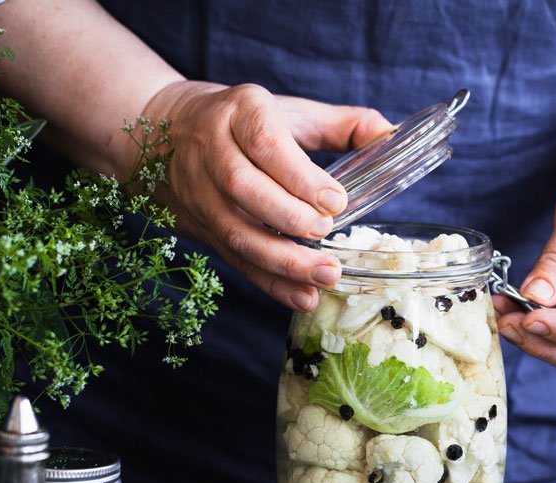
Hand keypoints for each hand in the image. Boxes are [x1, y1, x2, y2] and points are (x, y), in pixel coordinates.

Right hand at [143, 82, 391, 310]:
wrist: (164, 133)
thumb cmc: (242, 122)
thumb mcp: (287, 111)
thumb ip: (341, 123)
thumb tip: (391, 135)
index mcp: (239, 112)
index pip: (264, 142)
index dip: (298, 175)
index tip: (336, 200)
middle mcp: (212, 151)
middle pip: (243, 188)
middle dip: (289, 218)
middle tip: (328, 236)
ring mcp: (202, 194)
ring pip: (236, 232)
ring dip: (283, 261)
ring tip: (326, 275)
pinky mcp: (204, 228)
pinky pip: (235, 261)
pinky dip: (271, 284)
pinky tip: (303, 298)